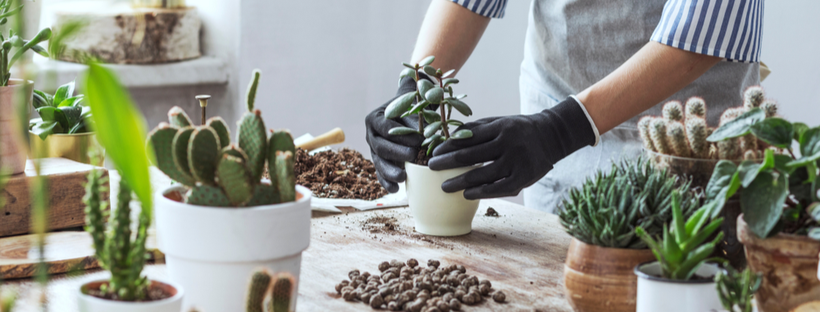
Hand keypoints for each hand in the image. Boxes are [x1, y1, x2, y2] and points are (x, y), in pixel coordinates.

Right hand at [365, 77, 424, 192]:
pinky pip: (380, 173)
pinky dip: (387, 182)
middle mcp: (371, 135)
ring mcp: (373, 150)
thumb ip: (416, 123)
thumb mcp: (413, 112)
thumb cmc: (411, 111)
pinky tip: (395, 189)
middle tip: (413, 156)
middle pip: (381, 146)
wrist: (406, 114)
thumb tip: (425, 139)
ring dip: (390, 171)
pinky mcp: (379, 162)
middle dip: (397, 153)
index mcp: (375, 119)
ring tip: (403, 178)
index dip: (401, 135)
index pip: (386, 127)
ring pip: (379, 162)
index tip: (419, 140)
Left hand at [428, 97, 595, 198]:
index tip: (433, 153)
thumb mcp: (499, 122)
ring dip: (460, 182)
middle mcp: (509, 143)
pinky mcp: (524, 178)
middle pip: (470, 156)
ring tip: (445, 186)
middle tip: (431, 169)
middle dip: (447, 163)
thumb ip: (476, 129)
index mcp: (500, 127)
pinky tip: (467, 194)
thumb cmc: (517, 129)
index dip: (448, 146)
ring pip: (482, 175)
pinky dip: (480, 192)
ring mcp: (517, 162)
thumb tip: (448, 138)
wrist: (551, 136)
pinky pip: (498, 188)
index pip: (467, 137)